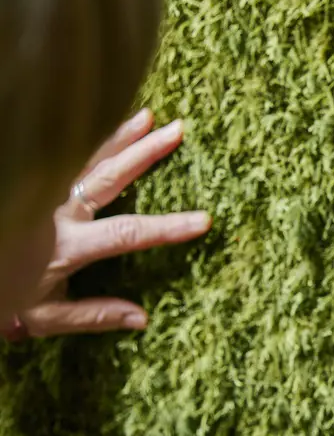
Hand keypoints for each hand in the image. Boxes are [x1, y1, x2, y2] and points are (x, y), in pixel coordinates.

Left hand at [10, 110, 211, 338]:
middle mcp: (56, 212)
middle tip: (177, 130)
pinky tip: (104, 125)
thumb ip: (93, 316)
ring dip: (119, 136)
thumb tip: (141, 319)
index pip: (129, 233)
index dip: (169, 227)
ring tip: (148, 116)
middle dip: (146, 153)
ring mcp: (39, 192)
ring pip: (84, 157)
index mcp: (67, 246)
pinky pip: (59, 154)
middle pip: (110, 177)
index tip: (204, 220)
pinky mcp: (27, 182)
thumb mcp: (43, 316)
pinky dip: (87, 140)